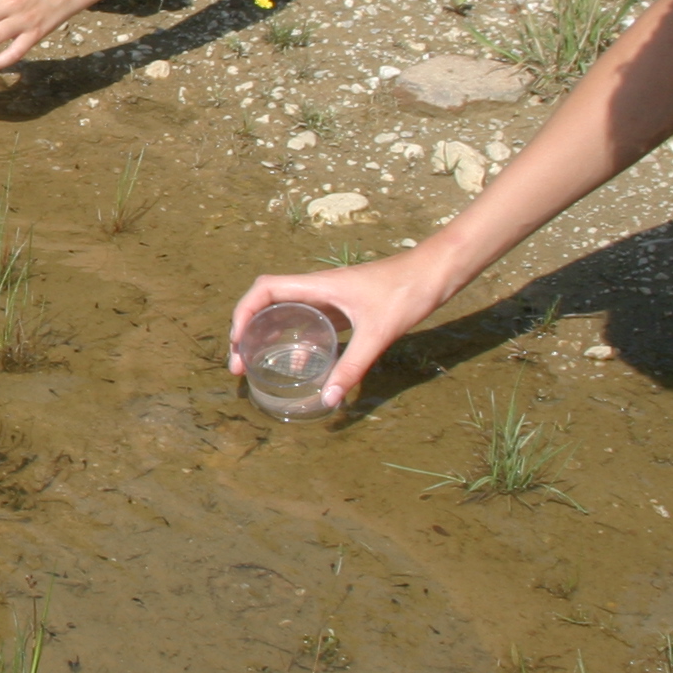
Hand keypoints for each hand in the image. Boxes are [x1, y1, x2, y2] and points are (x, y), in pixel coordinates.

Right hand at [226, 249, 450, 410]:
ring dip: (266, 334)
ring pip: (285, 312)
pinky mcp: (342, 307)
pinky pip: (307, 321)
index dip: (243, 312)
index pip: (265, 290)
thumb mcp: (378, 333)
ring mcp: (329, 297)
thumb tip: (328, 399)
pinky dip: (294, 339)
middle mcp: (317, 289)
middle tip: (239, 363)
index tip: (237, 341)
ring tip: (255, 364)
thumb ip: (353, 367)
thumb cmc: (406, 292)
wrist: (434, 273)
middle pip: (267, 303)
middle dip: (246, 330)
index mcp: (317, 286)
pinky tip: (300, 364)